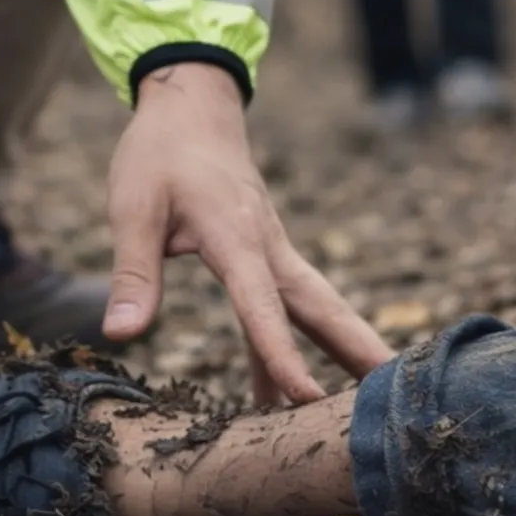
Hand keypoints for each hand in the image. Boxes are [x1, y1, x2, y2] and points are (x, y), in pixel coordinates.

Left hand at [102, 62, 394, 406]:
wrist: (193, 107)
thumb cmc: (160, 154)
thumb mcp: (133, 208)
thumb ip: (133, 272)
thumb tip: (122, 332)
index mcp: (237, 238)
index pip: (263, 308)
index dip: (282, 355)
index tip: (305, 397)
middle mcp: (268, 248)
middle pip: (322, 309)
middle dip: (358, 352)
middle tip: (394, 399)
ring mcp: (273, 252)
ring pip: (317, 309)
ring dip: (343, 351)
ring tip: (365, 408)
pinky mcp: (264, 256)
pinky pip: (286, 310)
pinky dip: (292, 347)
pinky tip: (284, 398)